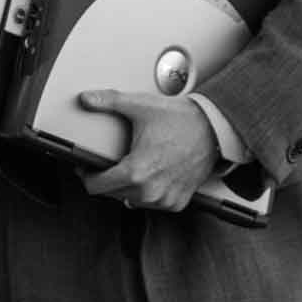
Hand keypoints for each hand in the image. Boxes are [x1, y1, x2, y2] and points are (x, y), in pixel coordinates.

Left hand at [76, 89, 221, 213]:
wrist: (215, 129)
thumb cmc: (182, 119)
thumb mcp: (140, 106)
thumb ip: (108, 101)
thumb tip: (86, 98)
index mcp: (135, 173)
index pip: (96, 187)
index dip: (86, 175)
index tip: (86, 166)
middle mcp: (149, 192)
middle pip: (112, 193)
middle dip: (107, 178)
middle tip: (111, 161)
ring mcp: (165, 199)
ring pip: (131, 200)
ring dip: (127, 186)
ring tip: (133, 165)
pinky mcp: (178, 202)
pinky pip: (152, 203)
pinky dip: (148, 192)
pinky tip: (150, 174)